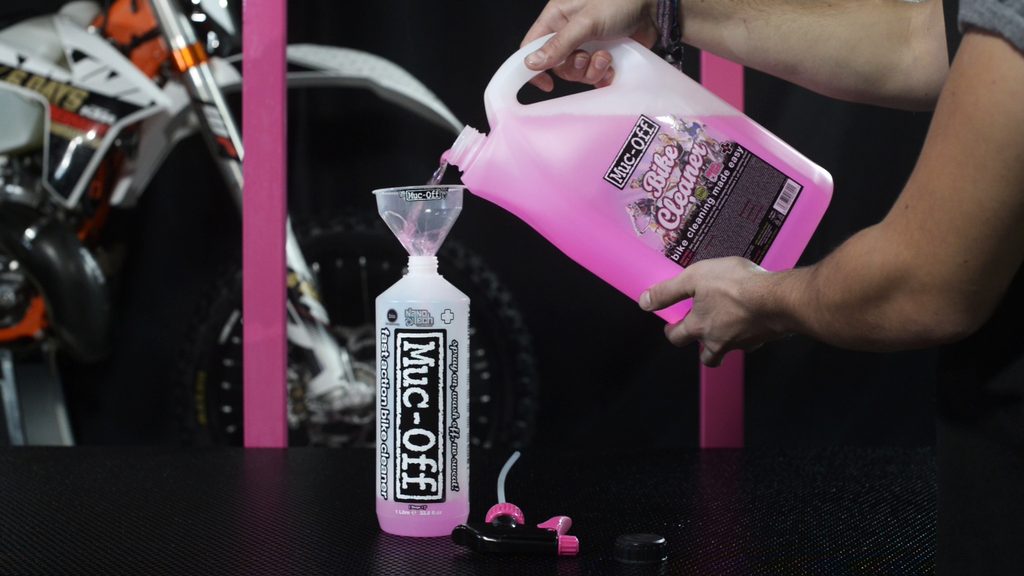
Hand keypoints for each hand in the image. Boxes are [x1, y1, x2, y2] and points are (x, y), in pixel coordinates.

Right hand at [521, 0, 659, 90]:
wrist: (656, 7)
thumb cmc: (621, 1)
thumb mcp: (586, 22)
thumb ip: (559, 44)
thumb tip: (531, 63)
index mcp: (557, 16)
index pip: (532, 45)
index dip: (533, 66)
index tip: (545, 83)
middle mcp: (569, 32)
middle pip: (557, 64)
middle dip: (573, 67)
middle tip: (587, 57)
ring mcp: (586, 44)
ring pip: (577, 72)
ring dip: (591, 70)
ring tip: (606, 57)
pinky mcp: (603, 55)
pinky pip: (594, 75)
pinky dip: (603, 75)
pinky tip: (613, 66)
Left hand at [639, 257, 786, 365]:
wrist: (778, 298)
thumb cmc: (737, 286)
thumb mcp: (694, 278)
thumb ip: (668, 291)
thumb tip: (645, 302)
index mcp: (700, 327)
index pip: (677, 337)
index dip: (672, 331)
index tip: (671, 327)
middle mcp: (720, 341)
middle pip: (707, 356)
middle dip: (701, 348)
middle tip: (700, 335)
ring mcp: (744, 342)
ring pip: (731, 348)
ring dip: (727, 341)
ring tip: (729, 325)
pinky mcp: (765, 336)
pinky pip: (753, 338)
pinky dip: (751, 329)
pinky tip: (754, 315)